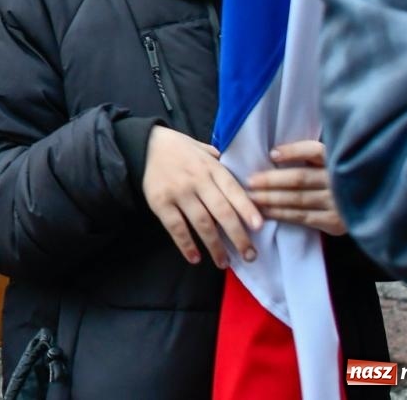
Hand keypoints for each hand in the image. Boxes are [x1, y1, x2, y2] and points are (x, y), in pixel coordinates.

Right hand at [142, 126, 262, 267]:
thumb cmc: (182, 150)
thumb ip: (223, 167)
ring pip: (202, 224)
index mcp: (212, 168)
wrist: (147, 144)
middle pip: (222, 212)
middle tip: (249, 256)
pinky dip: (186, 244)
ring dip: (215, 246)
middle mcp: (197, 180)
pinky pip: (176, 227)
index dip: (247, 209)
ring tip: (224, 262)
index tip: (259, 227)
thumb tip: (246, 185)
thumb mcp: (206, 150)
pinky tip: (195, 258)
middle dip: (238, 236)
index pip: (233, 190)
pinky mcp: (160, 202)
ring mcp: (178, 192)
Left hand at [248, 140, 346, 235]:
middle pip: (300, 178)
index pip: (315, 151)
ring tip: (251, 197)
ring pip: (298, 199)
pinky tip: (265, 212)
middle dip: (271, 180)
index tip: (271, 154)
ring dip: (271, 199)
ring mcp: (338, 204)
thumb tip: (273, 153)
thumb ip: (309, 154)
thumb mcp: (329, 160)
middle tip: (249, 181)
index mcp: (337, 160)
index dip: (293, 152)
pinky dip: (281, 214)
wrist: (368, 206)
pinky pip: (302, 217)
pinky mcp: (336, 223)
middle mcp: (339, 181)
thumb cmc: (336, 178)